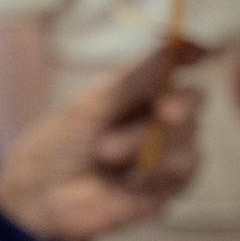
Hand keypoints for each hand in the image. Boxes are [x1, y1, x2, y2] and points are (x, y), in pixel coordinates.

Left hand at [0, 43, 203, 240]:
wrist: (40, 197)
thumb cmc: (58, 146)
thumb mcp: (92, 105)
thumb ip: (135, 78)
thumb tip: (174, 42)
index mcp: (137, 90)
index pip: (175, 65)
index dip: (191, 53)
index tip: (199, 52)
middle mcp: (157, 117)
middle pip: (194, 100)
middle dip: (179, 105)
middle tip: (164, 112)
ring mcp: (166, 151)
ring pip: (191, 137)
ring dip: (152, 144)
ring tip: (106, 154)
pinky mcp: (167, 185)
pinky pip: (186, 172)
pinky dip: (159, 171)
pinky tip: (129, 181)